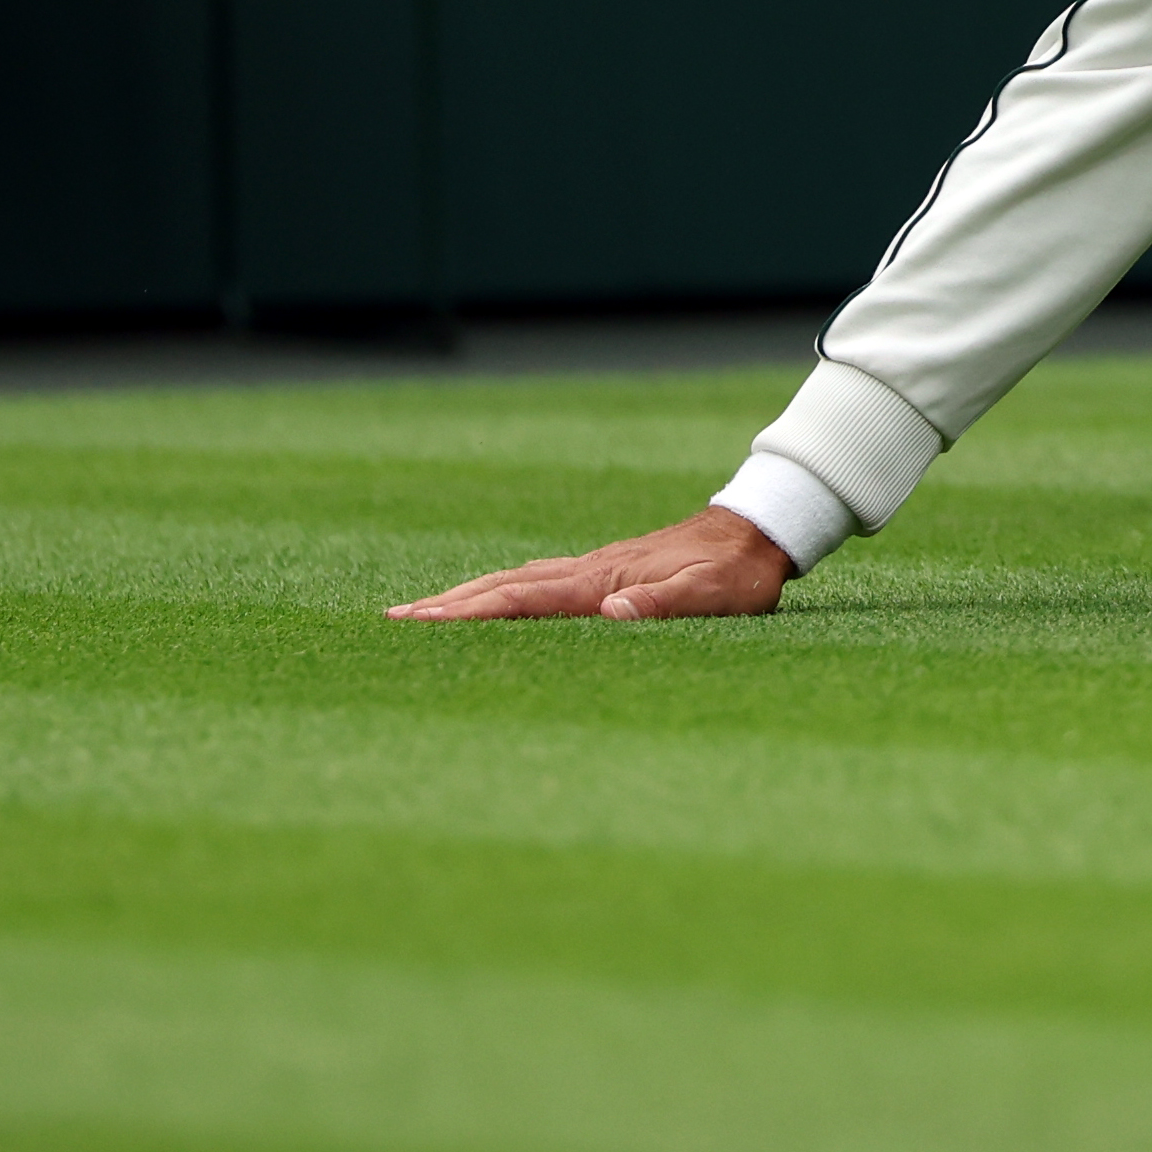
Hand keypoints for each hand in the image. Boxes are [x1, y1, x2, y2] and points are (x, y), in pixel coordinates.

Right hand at [387, 505, 792, 622]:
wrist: (758, 529)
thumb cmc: (738, 572)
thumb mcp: (714, 594)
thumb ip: (666, 602)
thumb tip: (613, 613)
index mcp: (603, 582)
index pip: (521, 598)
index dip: (470, 612)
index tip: (419, 621)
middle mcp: (588, 571)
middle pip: (503, 586)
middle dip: (448, 605)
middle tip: (392, 620)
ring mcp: (593, 568)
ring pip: (516, 581)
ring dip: (467, 596)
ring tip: (424, 612)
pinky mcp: (604, 571)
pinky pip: (537, 583)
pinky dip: (501, 592)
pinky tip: (493, 600)